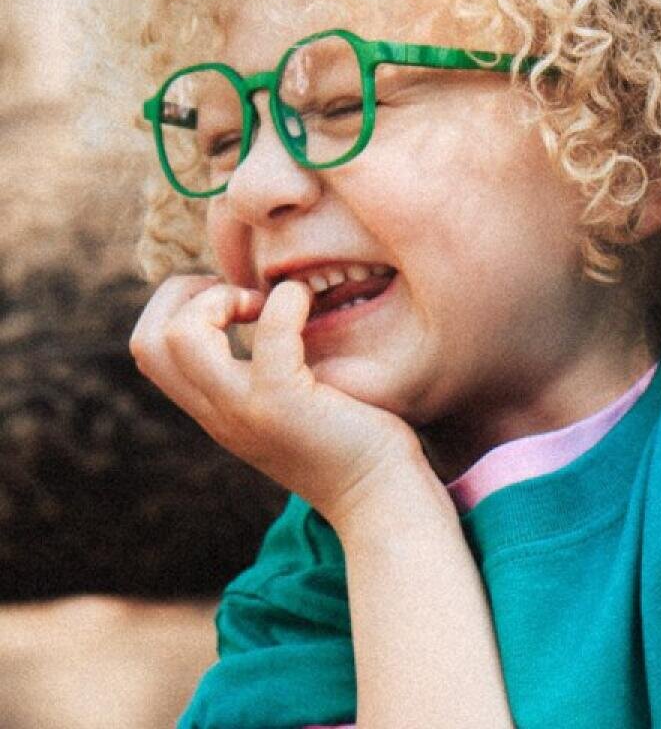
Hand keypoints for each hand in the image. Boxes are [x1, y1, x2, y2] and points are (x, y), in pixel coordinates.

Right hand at [130, 276, 427, 524]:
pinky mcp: (285, 405)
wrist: (380, 498)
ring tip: (264, 304)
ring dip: (217, 299)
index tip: (238, 302)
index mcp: (214, 409)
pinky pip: (269, 338)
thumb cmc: (353, 441)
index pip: (148, 349)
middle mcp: (217, 413)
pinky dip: (285, 303)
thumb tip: (268, 313)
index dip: (180, 306)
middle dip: (184, 294)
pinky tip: (308, 303)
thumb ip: (261, 373)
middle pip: (147, 342)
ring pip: (179, 338)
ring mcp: (246, 410)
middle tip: (244, 297)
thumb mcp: (287, 406)